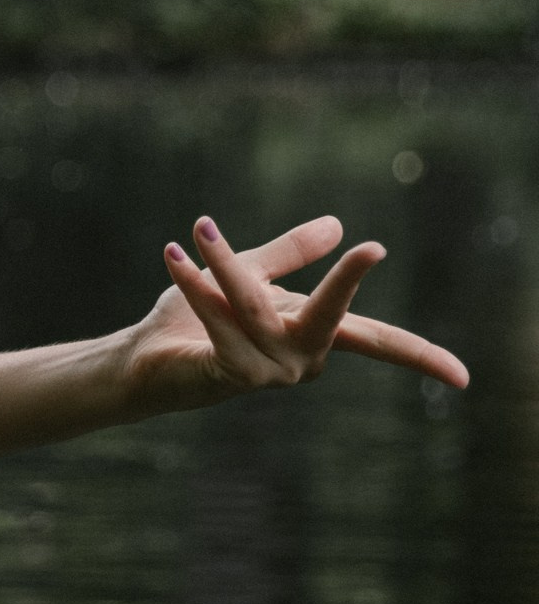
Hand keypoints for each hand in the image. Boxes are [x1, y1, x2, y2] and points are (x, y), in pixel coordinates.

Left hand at [129, 213, 469, 406]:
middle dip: (349, 283)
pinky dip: (199, 286)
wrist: (140, 359)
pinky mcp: (230, 377)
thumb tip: (339, 225)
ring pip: (258, 307)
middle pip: (336, 320)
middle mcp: (300, 361)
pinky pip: (221, 323)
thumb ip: (289, 254)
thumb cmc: (190, 320)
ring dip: (225, 265)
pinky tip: (176, 259)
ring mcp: (268, 375)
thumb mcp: (247, 276)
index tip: (463, 379)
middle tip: (372, 250)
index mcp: (313, 336)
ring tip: (199, 229)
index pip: (375, 341)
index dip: (417, 356)